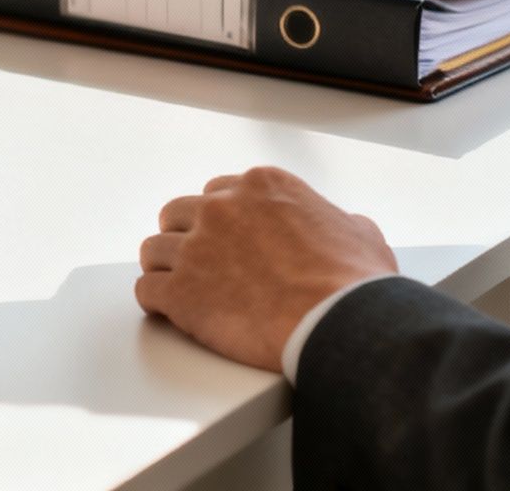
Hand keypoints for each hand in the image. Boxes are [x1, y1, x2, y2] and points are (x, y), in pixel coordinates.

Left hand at [135, 167, 396, 372]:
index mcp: (261, 187)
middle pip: (178, 213)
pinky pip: (146, 290)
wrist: (340, 323)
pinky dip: (155, 302)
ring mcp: (196, 248)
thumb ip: (340, 222)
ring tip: (176, 286)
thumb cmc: (356, 284)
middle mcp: (221, 209)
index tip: (224, 239)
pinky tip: (167, 312)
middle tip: (197, 262)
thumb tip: (346, 227)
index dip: (221, 219)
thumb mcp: (362, 234)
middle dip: (185, 236)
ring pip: (155, 250)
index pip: (219, 192)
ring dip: (164, 268)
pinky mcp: (181, 292)